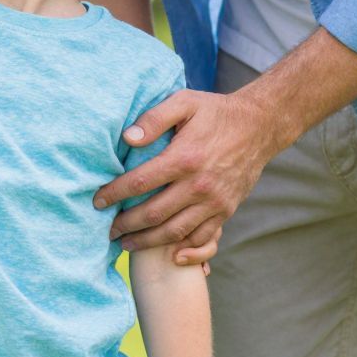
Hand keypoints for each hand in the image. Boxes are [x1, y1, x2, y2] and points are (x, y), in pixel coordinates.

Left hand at [96, 88, 284, 253]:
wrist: (260, 126)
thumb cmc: (215, 112)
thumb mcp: (184, 103)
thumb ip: (154, 118)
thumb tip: (127, 138)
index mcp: (184, 158)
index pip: (140, 182)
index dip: (114, 194)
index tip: (97, 201)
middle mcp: (199, 185)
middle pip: (153, 214)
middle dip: (126, 225)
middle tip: (108, 230)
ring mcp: (215, 201)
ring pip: (175, 232)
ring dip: (147, 242)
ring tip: (127, 244)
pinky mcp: (226, 210)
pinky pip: (203, 238)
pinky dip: (184, 250)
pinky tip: (168, 253)